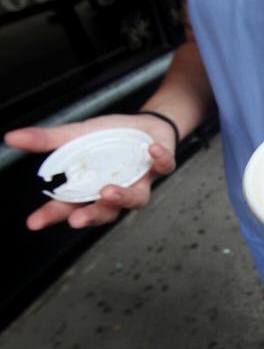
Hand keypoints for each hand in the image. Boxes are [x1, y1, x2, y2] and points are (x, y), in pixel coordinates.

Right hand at [5, 113, 177, 229]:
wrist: (149, 126)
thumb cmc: (112, 138)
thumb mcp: (77, 135)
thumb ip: (48, 140)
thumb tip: (11, 137)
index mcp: (92, 187)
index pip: (68, 207)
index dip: (52, 216)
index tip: (34, 223)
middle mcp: (117, 192)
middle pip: (104, 212)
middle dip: (91, 216)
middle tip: (77, 219)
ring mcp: (141, 182)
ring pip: (136, 199)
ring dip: (123, 197)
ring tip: (108, 191)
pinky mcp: (162, 167)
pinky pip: (163, 167)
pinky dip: (159, 159)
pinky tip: (152, 149)